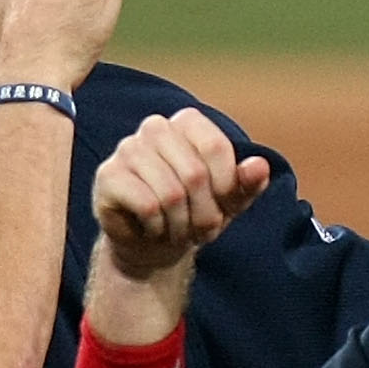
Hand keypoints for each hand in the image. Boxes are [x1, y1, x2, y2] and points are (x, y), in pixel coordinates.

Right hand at [87, 107, 270, 295]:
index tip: (222, 207)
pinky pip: (147, 206)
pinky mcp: (108, 175)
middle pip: (194, 174)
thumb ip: (247, 183)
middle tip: (199, 230)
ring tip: (177, 230)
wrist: (153, 245)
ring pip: (171, 194)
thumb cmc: (194, 213)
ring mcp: (128, 148)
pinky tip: (153, 228)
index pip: (216, 148)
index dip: (225, 187)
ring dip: (181, 226)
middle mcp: (155, 127)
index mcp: (188, 122)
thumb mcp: (229, 201)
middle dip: (204, 215)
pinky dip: (157, 228)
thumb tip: (260, 165)